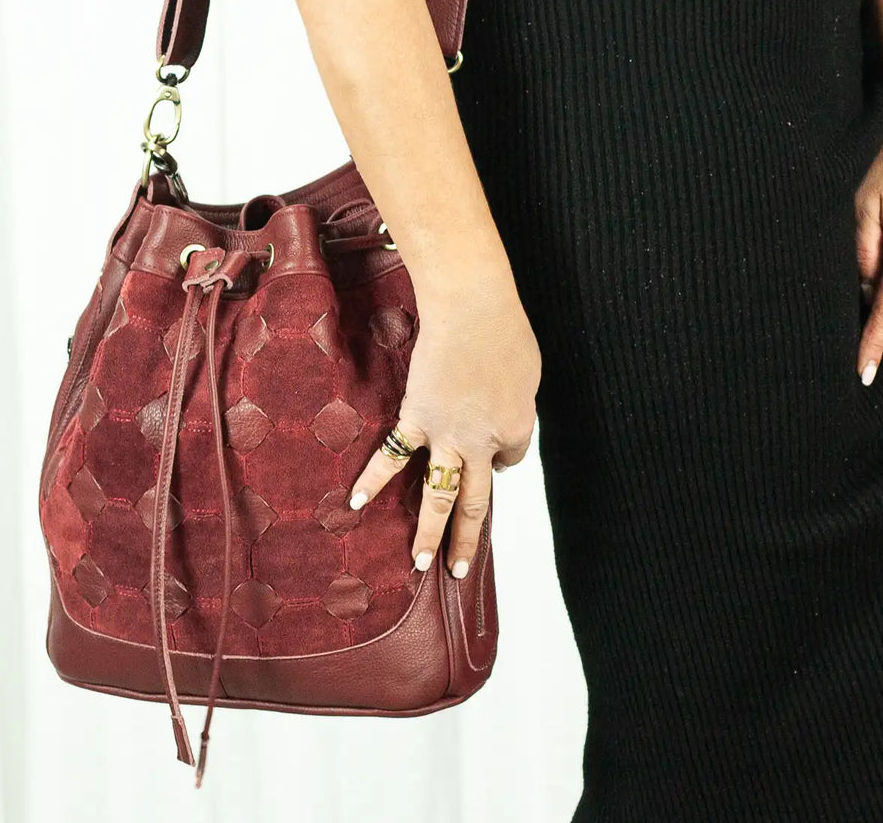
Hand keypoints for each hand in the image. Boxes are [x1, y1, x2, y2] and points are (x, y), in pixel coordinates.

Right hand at [348, 260, 540, 575]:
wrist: (472, 311)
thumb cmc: (505, 333)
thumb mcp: (526, 374)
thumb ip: (513, 405)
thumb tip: (498, 417)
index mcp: (518, 432)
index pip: (510, 459)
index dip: (500, 455)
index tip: (491, 447)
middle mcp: (483, 445)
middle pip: (477, 502)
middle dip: (466, 539)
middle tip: (457, 571)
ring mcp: (447, 436)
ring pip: (438, 495)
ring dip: (428, 532)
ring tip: (418, 563)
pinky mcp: (415, 419)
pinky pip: (393, 458)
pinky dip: (374, 481)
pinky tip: (356, 503)